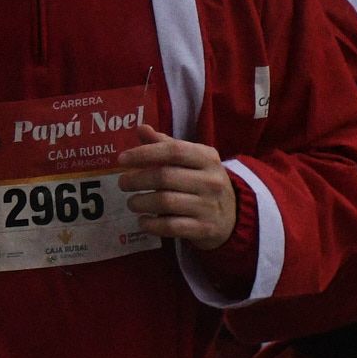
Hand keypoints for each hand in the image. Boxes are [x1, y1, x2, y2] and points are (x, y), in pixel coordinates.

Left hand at [116, 128, 237, 249]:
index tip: (122, 159)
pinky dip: (151, 224)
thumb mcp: (192, 160)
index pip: (173, 150)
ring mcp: (208, 206)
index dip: (145, 153)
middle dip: (137, 179)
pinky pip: (170, 226)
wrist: (234, 215)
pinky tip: (143, 221)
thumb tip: (141, 128)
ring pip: (165, 202)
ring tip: (132, 202)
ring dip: (140, 202)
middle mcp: (210, 180)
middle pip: (165, 177)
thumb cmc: (203, 182)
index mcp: (207, 158)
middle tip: (122, 183)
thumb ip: (166, 145)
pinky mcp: (204, 228)